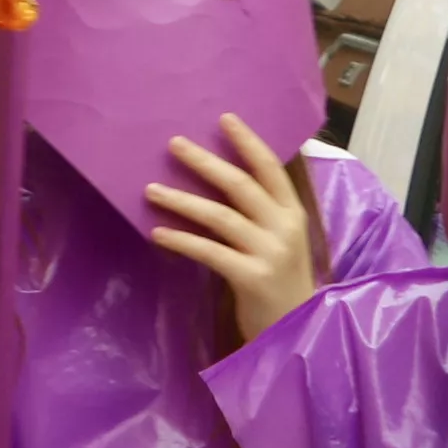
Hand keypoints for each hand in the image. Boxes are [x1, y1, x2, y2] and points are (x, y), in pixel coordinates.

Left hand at [148, 114, 316, 339]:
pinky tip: (158, 232)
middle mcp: (285, 229)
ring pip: (220, 217)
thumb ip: (257, 212)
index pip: (271, 170)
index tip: (224, 117)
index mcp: (292, 214)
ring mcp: (270, 253)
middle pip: (241, 186)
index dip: (248, 142)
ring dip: (182, 200)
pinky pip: (209, 252)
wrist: (297, 330)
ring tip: (150, 189)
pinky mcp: (252, 278)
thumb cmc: (279, 279)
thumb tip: (215, 177)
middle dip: (205, 162)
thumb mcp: (278, 239)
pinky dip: (182, 240)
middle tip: (172, 143)